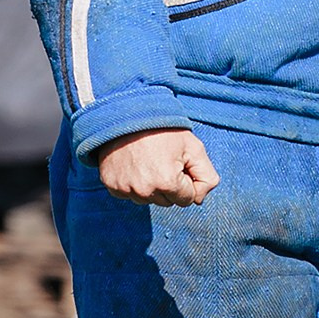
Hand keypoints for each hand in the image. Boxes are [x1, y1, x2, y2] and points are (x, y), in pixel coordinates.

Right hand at [96, 128, 219, 205]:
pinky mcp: (112, 186)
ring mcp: (125, 189)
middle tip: (163, 160)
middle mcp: (144, 191)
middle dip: (170, 185)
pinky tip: (134, 165)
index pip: (187, 199)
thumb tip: (199, 200)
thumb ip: (207, 177)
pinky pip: (130, 195)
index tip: (179, 163)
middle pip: (167, 202)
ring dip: (152, 186)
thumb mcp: (194, 147)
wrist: (128, 115)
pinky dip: (134, 184)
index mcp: (167, 182)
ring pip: (148, 200)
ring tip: (148, 161)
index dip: (187, 180)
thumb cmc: (163, 130)